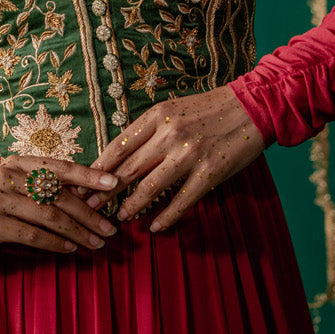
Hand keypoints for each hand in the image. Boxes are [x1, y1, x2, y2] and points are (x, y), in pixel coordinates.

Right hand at [0, 155, 119, 266]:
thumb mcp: (13, 191)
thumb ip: (42, 189)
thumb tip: (87, 197)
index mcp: (15, 163)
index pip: (58, 166)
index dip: (88, 175)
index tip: (114, 183)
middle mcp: (5, 175)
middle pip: (58, 194)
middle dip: (88, 213)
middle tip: (109, 228)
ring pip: (48, 215)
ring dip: (77, 232)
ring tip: (96, 243)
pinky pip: (31, 234)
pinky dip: (55, 243)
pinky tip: (70, 250)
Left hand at [84, 87, 264, 231]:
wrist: (251, 106)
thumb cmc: (208, 109)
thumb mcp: (172, 110)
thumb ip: (148, 131)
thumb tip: (120, 157)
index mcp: (156, 116)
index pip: (118, 146)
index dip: (98, 168)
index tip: (83, 183)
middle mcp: (169, 135)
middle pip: (127, 170)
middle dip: (105, 191)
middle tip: (89, 207)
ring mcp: (189, 155)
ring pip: (149, 188)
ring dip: (131, 207)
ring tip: (120, 217)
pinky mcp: (209, 173)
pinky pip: (181, 202)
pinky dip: (166, 217)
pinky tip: (155, 227)